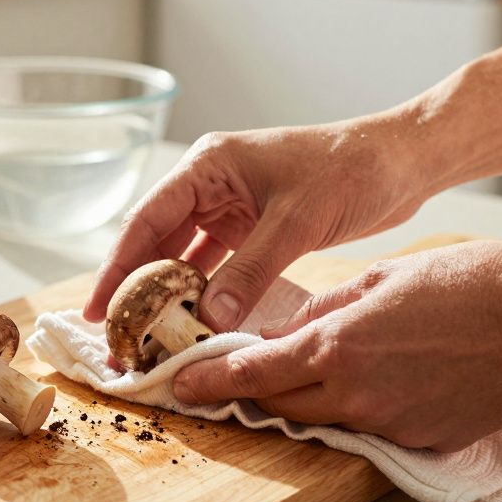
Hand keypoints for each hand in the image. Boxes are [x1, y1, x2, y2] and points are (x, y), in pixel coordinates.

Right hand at [85, 120, 432, 332]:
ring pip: (186, 258)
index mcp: (209, 166)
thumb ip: (250, 271)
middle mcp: (212, 184)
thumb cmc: (351, 170)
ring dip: (171, 297)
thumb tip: (208, 320)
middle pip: (159, 242)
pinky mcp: (255, 229)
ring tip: (151, 340)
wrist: (403, 162)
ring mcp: (233, 207)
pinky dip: (207, 296)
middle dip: (138, 289)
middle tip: (119, 337)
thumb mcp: (296, 221)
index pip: (147, 221)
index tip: (98, 310)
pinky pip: (218, 267)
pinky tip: (196, 326)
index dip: (118, 269)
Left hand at [173, 241, 501, 450]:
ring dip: (306, 399)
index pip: (255, 373)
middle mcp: (357, 393)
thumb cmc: (475, 282)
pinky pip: (373, 427)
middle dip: (252, 393)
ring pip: (326, 418)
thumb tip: (296, 325)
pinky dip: (359, 407)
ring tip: (307, 373)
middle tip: (230, 380)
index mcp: (339, 345)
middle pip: (281, 405)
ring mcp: (392, 423)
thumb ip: (329, 307)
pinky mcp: (426, 439)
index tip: (181, 386)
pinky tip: (376, 380)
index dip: (212, 381)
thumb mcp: (384, 276)